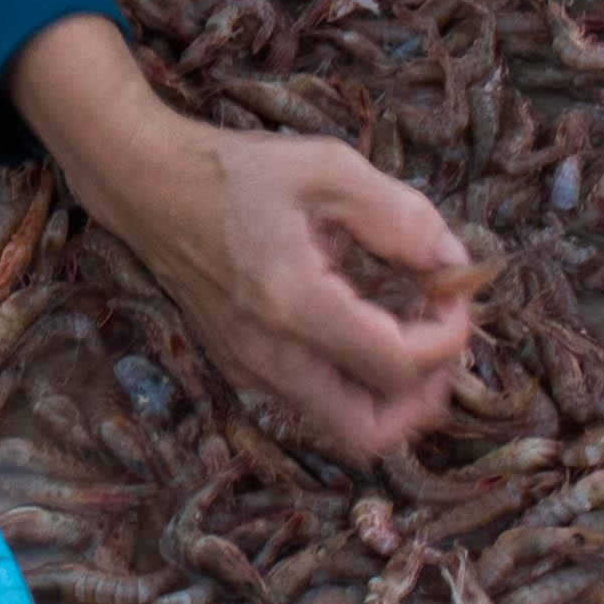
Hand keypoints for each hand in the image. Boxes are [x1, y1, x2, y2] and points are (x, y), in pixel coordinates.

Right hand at [5, 17, 476, 457]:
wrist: (149, 186)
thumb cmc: (237, 172)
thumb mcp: (332, 171)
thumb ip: (404, 218)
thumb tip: (454, 265)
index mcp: (296, 307)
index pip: (397, 366)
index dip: (448, 338)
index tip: (453, 290)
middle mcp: (271, 357)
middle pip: (370, 432)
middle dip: (424, 396)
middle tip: (441, 336)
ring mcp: (253, 370)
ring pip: (343, 423)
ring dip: (391, 389)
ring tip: (407, 324)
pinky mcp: (243, 367)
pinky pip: (315, 398)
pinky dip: (355, 376)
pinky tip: (362, 318)